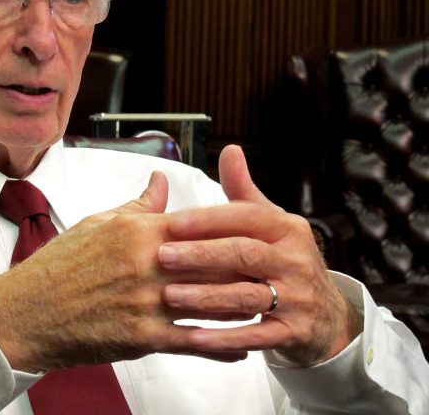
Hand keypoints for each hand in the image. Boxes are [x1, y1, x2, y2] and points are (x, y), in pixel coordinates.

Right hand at [0, 171, 250, 372]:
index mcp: (136, 231)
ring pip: (211, 303)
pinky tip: (239, 347)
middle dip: (249, 266)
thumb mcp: (96, 224)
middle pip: (214, 262)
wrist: (28, 312)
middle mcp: (146, 263)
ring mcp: (146, 301)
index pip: (200, 224)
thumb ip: (136, 206)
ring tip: (265, 305)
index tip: (260, 231)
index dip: (235, 228)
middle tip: (275, 269)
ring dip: (243, 305)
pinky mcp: (142, 336)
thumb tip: (160, 182)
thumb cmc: (58, 267)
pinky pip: (193, 342)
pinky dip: (221, 346)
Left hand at [158, 144, 361, 365]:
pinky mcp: (295, 332)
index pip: (245, 217)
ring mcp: (298, 298)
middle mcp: (296, 260)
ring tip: (168, 295)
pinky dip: (223, 337)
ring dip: (205, 297)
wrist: (327, 316)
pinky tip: (192, 336)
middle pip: (245, 254)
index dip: (207, 219)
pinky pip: (255, 336)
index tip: (171, 222)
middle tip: (162, 256)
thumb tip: (230, 150)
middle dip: (201, 255)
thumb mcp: (270, 224)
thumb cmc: (283, 260)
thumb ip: (244, 191)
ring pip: (247, 295)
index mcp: (286, 228)